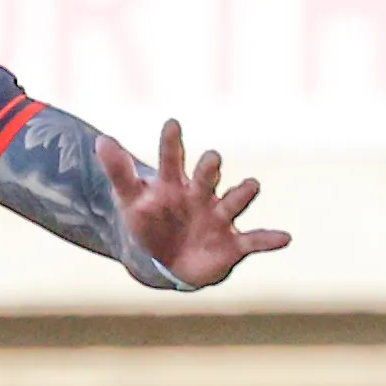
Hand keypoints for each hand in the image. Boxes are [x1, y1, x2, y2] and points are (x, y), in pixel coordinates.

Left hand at [97, 120, 290, 289]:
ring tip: (251, 184)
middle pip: (206, 177)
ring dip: (242, 194)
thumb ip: (118, 171)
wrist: (166, 261)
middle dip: (209, 168)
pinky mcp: (232, 244)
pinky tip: (284, 238)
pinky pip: (254, 240)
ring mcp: (218, 217)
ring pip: (233, 202)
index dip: (170, 143)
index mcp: (174, 184)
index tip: (170, 124)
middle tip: (212, 158)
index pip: (171, 159)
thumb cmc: (148, 223)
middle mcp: (201, 195)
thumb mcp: (129, 200)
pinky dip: (268, 239)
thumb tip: (101, 139)